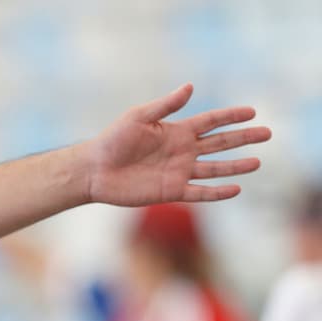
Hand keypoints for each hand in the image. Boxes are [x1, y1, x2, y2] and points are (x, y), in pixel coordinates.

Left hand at [82, 84, 269, 205]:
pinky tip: (235, 189)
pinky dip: (217, 192)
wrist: (94, 170)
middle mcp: (181, 151)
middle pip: (220, 144)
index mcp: (176, 131)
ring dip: (236, 166)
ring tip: (258, 162)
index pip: (211, 121)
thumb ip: (166, 105)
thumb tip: (191, 86)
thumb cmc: (112, 140)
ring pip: (214, 169)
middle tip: (267, 133)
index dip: (231, 116)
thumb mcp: (139, 117)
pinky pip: (198, 192)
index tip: (252, 112)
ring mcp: (178, 172)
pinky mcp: (170, 191)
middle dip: (243, 138)